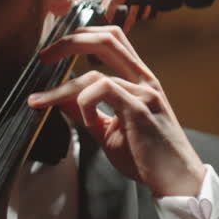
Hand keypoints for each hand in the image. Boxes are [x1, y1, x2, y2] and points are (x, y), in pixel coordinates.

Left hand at [27, 25, 204, 196]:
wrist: (176, 181)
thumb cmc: (146, 158)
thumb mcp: (108, 131)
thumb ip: (84, 113)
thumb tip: (59, 100)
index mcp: (138, 80)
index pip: (111, 39)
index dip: (82, 36)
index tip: (55, 52)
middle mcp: (143, 80)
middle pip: (106, 38)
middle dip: (70, 42)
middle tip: (44, 57)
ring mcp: (144, 92)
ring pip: (94, 73)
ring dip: (61, 89)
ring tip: (43, 102)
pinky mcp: (140, 108)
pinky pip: (103, 89)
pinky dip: (84, 104)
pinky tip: (88, 122)